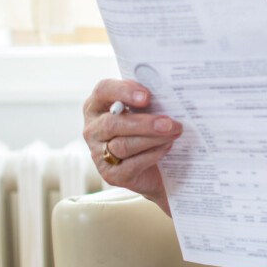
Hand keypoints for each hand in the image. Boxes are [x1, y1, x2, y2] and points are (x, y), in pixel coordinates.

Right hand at [82, 79, 182, 214]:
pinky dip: (153, 154)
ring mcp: (98, 154)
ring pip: (123, 145)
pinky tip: (167, 147)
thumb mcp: (145, 110)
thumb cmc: (147, 129)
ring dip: (153, 139)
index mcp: (97, 106)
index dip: (123, 91)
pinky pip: (132, 164)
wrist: (155, 168)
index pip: (103, 91)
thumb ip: (147, 100)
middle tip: (169, 123)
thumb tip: (166, 94)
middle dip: (144, 123)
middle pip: (112, 124)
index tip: (146, 96)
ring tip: (174, 133)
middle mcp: (93, 130)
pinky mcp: (111, 175)